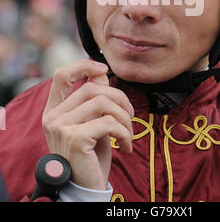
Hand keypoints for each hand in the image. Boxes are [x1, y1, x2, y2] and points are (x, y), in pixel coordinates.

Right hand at [42, 59, 133, 189]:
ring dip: (124, 117)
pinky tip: (125, 146)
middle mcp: (53, 116)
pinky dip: (124, 132)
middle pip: (92, 87)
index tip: (103, 68)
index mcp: (54, 109)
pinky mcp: (75, 139)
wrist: (84, 189)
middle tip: (130, 116)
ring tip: (129, 133)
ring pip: (102, 102)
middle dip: (119, 98)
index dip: (83, 65)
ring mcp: (62, 127)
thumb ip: (93, 99)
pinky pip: (109, 122)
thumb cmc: (90, 156)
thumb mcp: (92, 123)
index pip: (61, 75)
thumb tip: (100, 72)